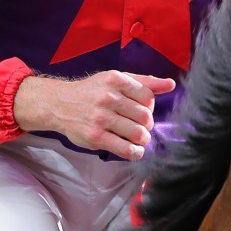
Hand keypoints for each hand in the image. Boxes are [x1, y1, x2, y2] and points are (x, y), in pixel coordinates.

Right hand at [12, 71, 176, 159]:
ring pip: (138, 133)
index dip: (150, 106)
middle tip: (141, 126)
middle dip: (147, 124)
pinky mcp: (96, 137)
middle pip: (145, 116)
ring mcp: (101, 118)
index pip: (148, 96)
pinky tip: (134, 150)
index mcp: (116, 79)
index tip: (142, 110)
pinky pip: (125, 149)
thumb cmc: (92, 91)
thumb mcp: (115, 79)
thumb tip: (171, 84)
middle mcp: (108, 97)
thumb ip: (144, 82)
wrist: (60, 104)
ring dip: (143, 139)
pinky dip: (135, 152)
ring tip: (139, 138)